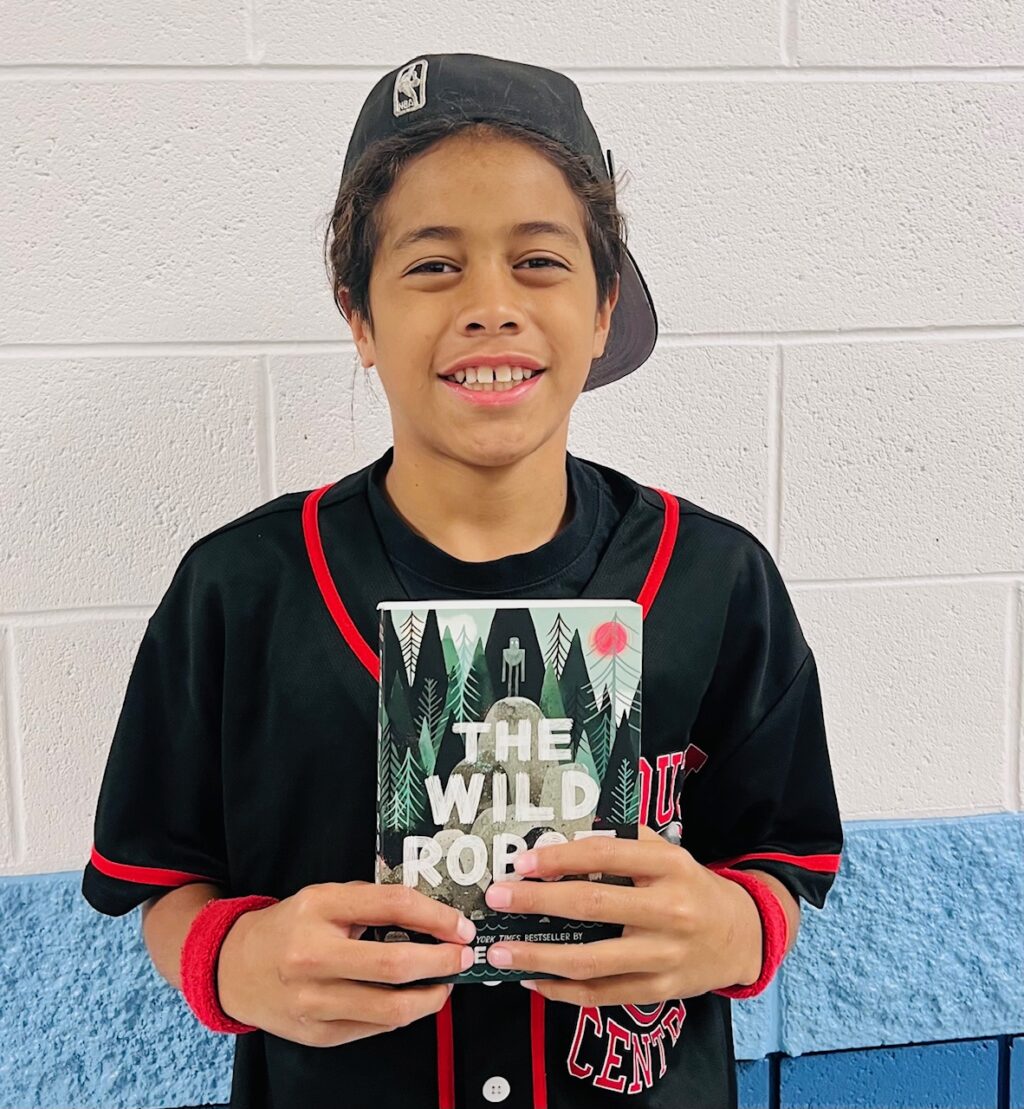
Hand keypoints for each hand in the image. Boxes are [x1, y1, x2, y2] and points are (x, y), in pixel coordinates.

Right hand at [216, 881, 475, 1046]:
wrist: (234, 968)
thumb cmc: (289, 927)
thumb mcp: (325, 897)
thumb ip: (371, 901)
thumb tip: (430, 912)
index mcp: (319, 910)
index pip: (392, 906)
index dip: (435, 916)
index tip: (459, 926)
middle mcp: (313, 956)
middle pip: (394, 965)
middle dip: (441, 962)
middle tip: (462, 957)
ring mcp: (314, 1001)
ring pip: (390, 1009)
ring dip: (431, 997)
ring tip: (444, 983)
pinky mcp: (318, 1034)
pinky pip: (374, 1028)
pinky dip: (402, 1014)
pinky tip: (412, 999)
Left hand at [482, 824, 762, 1005]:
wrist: (743, 936)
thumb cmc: (690, 886)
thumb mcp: (667, 853)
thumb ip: (622, 843)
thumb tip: (561, 838)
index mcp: (669, 866)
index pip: (605, 857)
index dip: (561, 858)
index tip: (522, 862)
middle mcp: (669, 910)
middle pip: (592, 906)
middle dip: (537, 902)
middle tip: (497, 899)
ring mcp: (664, 955)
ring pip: (591, 961)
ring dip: (538, 957)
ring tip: (501, 952)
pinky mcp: (659, 991)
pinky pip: (602, 994)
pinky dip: (562, 991)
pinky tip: (534, 981)